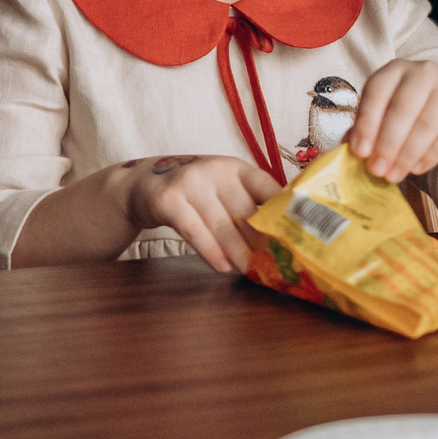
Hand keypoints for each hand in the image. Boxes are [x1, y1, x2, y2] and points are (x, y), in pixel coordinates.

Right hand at [123, 154, 283, 272]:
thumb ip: (245, 203)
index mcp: (233, 167)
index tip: (297, 236)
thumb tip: (281, 237)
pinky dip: (211, 252)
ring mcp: (189, 183)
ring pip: (222, 225)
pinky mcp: (168, 200)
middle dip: (262, 243)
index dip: (284, 211)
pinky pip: (195, 231)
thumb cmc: (191, 191)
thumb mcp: (219, 187)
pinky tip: (223, 267)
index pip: (267, 187)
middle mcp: (213, 170)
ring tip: (252, 272)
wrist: (141, 185)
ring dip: (240, 253)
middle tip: (276, 266)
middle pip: (246, 212)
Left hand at [345, 59, 437, 181]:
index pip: (377, 91)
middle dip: (387, 144)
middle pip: (402, 108)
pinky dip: (431, 155)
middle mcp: (424, 71)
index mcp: (395, 69)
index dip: (367, 123)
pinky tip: (416, 169)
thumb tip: (346, 147)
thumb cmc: (411, 121)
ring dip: (406, 154)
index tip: (359, 152)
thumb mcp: (385, 120)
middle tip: (377, 170)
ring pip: (426, 123)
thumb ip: (365, 129)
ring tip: (393, 175)